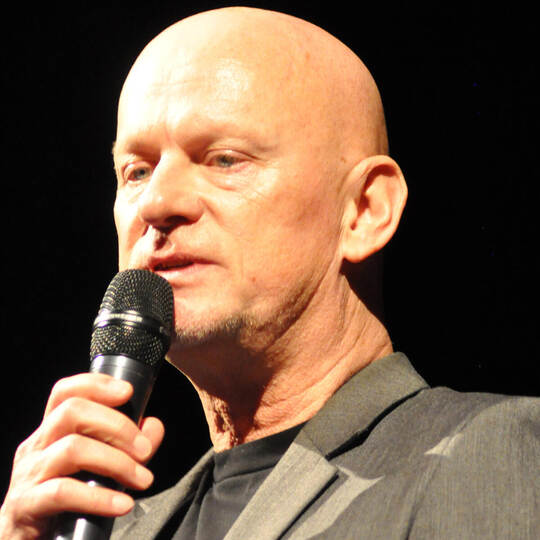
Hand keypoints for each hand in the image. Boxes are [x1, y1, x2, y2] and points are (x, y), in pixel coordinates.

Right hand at [0, 373, 164, 538]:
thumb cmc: (66, 502)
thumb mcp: (102, 467)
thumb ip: (129, 445)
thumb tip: (153, 426)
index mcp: (52, 430)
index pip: (65, 391)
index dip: (96, 384)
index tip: (128, 391)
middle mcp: (36, 445)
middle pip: (71, 411)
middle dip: (117, 426)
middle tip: (145, 450)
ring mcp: (28, 474)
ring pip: (72, 448)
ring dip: (116, 462)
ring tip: (142, 479)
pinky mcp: (25, 505)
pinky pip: (62, 492)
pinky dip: (98, 497)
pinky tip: (122, 504)